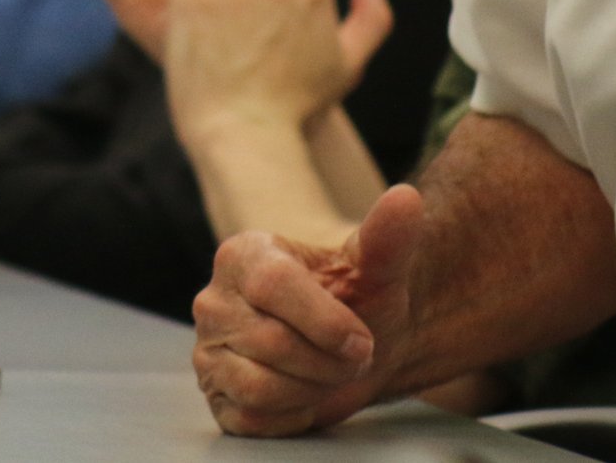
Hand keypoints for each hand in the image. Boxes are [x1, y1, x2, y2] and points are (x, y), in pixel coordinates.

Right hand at [192, 182, 423, 434]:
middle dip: (328, 361)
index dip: (325, 321)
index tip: (362, 340)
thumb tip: (406, 199)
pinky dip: (292, 413)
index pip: (273, 285)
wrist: (353, 349)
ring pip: (260, 385)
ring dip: (313, 389)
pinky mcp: (214, 394)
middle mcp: (214, 300)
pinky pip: (251, 416)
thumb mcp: (378, 270)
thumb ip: (386, 238)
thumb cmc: (359, 301)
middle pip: (272, 342)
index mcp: (244, 255)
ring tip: (330, 373)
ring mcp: (208, 349)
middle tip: (354, 357)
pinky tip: (306, 394)